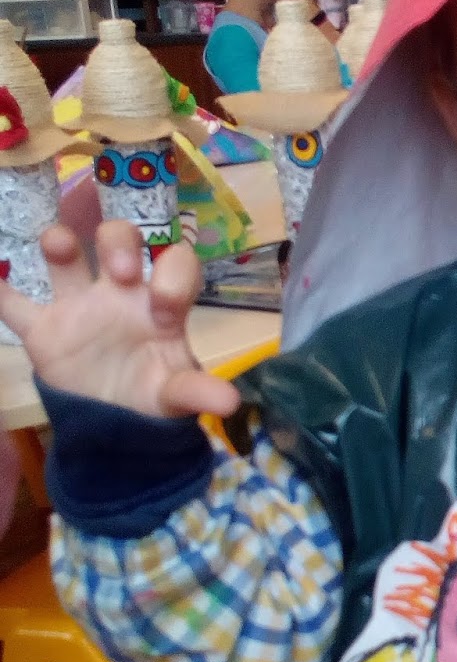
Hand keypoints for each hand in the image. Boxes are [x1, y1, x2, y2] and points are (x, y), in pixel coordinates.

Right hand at [0, 222, 239, 421]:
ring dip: (58, 242)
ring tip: (59, 245)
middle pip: (120, 240)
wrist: (111, 421)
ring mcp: (78, 304)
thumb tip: (230, 402)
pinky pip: (11, 304)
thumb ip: (196, 392)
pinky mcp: (42, 328)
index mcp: (160, 303)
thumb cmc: (150, 394)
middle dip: (121, 243)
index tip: (165, 306)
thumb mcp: (174, 395)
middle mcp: (120, 292)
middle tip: (121, 272)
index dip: (173, 274)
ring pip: (65, 256)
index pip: (176, 264)